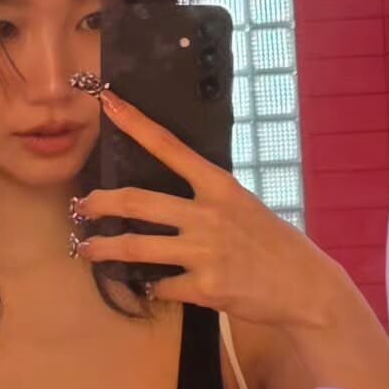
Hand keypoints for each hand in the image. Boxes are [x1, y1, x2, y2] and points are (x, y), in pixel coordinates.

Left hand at [71, 89, 341, 329]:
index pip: (169, 147)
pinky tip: (153, 286)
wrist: (306, 287)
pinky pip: (161, 285)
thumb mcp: (244, 207)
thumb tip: (165, 202)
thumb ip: (208, 200)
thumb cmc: (274, 244)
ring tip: (87, 249)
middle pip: (137, 202)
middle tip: (82, 207)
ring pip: (136, 248)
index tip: (107, 101)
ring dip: (103, 249)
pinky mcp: (205, 287)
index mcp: (220, 186)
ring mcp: (206, 252)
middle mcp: (209, 214)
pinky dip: (153, 286)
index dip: (135, 123)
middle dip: (100, 204)